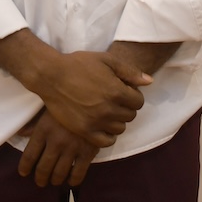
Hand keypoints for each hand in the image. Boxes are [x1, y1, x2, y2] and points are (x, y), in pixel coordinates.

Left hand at [17, 109, 98, 186]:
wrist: (95, 98)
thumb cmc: (69, 102)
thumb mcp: (49, 109)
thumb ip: (34, 124)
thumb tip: (20, 134)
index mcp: (44, 129)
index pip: (29, 155)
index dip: (25, 167)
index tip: (24, 172)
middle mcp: (56, 141)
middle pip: (43, 168)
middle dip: (40, 178)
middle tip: (40, 181)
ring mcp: (72, 148)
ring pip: (59, 173)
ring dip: (55, 180)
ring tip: (54, 181)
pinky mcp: (88, 152)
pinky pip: (78, 173)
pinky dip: (73, 180)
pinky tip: (71, 180)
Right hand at [35, 50, 151, 147]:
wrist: (52, 76)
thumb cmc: (79, 64)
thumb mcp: (107, 60)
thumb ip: (130, 71)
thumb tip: (149, 81)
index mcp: (116, 91)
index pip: (139, 102)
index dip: (133, 95)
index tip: (124, 91)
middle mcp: (108, 109)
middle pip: (130, 116)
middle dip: (126, 107)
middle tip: (115, 100)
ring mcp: (96, 122)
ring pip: (120, 129)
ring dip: (117, 121)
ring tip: (107, 111)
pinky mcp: (84, 131)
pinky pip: (105, 141)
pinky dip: (108, 135)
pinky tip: (103, 125)